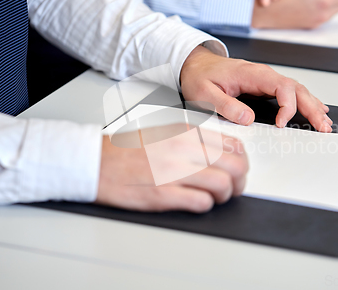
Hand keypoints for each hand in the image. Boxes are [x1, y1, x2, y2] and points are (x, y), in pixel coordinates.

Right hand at [96, 125, 247, 212]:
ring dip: (225, 196)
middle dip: (240, 182)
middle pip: (234, 166)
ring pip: (222, 185)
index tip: (239, 169)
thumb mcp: (164, 133)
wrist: (95, 161)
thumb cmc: (127, 149)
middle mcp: (182, 148)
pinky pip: (201, 202)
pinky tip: (198, 202)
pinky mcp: (162, 193)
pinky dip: (206, 205)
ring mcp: (173, 171)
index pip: (233, 146)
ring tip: (216, 197)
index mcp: (185, 132)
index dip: (242, 162)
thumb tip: (222, 153)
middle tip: (234, 188)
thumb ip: (193, 141)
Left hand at [180, 46, 332, 131]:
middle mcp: (264, 75)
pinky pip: (291, 93)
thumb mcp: (206, 94)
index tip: (282, 123)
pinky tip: (316, 109)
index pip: (281, 86)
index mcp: (252, 74)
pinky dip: (306, 102)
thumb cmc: (200, 77)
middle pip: (296, 89)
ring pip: (297, 90)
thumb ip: (226, 106)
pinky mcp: (266, 86)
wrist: (196, 65)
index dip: (287, 106)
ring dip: (313, 106)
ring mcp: (266, 80)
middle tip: (322, 126)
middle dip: (312, 107)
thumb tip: (248, 118)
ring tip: (325, 123)